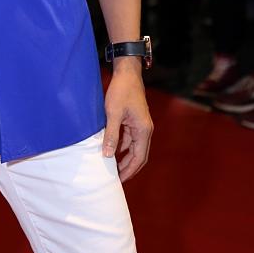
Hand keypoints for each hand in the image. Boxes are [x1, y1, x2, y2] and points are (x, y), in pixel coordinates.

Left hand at [103, 64, 152, 181]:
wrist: (127, 72)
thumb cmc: (121, 91)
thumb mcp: (113, 113)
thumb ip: (112, 135)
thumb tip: (108, 155)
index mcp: (143, 130)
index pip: (139, 158)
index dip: (130, 170)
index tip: (119, 180)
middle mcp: (145, 130)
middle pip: (139, 155)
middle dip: (129, 168)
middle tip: (116, 179)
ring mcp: (140, 125)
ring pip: (134, 148)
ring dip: (125, 158)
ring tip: (113, 168)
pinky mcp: (135, 120)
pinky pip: (130, 139)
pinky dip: (123, 147)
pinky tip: (113, 150)